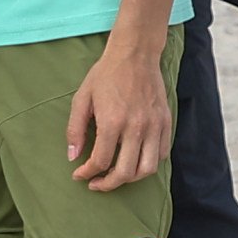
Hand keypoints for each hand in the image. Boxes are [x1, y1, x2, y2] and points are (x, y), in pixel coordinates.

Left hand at [65, 38, 172, 192]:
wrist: (135, 54)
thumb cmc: (106, 74)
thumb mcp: (82, 98)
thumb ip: (75, 129)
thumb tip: (72, 157)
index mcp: (112, 121)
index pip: (100, 161)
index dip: (87, 173)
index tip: (80, 175)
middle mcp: (136, 127)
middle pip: (125, 173)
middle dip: (108, 184)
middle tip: (96, 183)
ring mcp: (154, 126)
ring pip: (147, 169)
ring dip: (130, 179)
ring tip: (117, 176)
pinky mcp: (165, 122)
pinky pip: (161, 154)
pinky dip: (148, 164)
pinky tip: (134, 160)